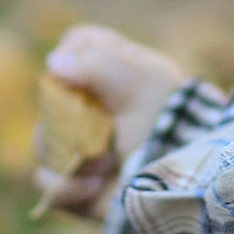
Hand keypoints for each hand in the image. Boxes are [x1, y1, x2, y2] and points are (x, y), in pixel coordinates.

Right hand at [32, 23, 188, 215]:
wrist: (189, 181)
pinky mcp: (78, 185)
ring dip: (73, 154)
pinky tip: (94, 187)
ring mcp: (82, 146)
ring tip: (106, 164)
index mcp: (114, 72)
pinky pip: (48, 184)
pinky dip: (67, 188)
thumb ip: (98, 63)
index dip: (72, 55)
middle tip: (97, 127)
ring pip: (44, 142)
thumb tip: (52, 62)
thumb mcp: (142, 83)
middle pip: (50, 97)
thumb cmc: (170, 123)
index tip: (82, 72)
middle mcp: (93, 106)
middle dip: (67, 117)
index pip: (76, 45)